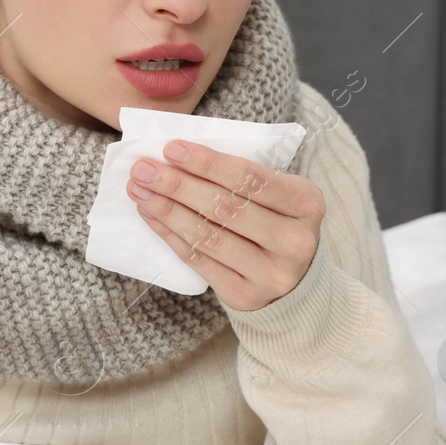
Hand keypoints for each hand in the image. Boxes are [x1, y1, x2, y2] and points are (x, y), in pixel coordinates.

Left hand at [127, 138, 324, 311]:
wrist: (294, 281)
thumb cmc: (275, 220)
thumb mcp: (277, 193)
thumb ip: (241, 175)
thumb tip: (176, 156)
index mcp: (306, 203)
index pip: (251, 178)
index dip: (208, 163)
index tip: (171, 149)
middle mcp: (295, 241)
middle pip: (226, 208)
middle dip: (178, 185)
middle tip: (142, 168)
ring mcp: (271, 274)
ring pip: (208, 236)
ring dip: (166, 210)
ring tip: (139, 189)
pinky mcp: (244, 296)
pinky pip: (198, 260)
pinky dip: (169, 234)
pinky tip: (150, 214)